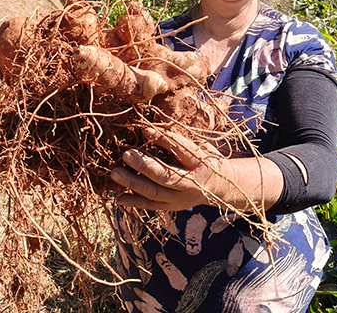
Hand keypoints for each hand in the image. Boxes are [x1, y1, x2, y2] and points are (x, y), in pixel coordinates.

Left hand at [110, 127, 236, 210]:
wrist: (221, 187)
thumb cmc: (205, 160)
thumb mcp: (200, 147)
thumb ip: (178, 141)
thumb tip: (148, 129)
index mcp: (201, 163)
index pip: (181, 150)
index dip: (163, 140)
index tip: (145, 129)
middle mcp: (192, 183)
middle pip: (166, 176)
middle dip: (144, 165)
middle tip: (126, 154)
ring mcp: (181, 198)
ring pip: (155, 193)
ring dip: (133, 183)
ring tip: (115, 173)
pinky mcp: (173, 207)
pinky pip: (151, 206)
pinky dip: (134, 202)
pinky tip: (118, 197)